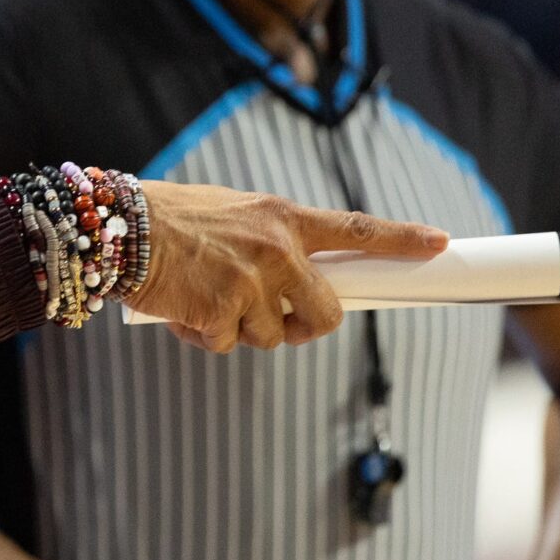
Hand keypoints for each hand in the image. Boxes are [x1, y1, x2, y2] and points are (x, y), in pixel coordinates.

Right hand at [128, 184, 446, 351]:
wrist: (120, 228)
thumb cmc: (170, 220)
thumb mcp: (231, 215)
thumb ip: (270, 243)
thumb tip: (298, 286)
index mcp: (281, 217)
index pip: (354, 229)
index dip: (400, 238)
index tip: (438, 244)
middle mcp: (276, 248)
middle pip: (326, 313)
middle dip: (304, 327)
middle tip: (275, 319)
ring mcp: (253, 282)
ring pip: (272, 336)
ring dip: (240, 329)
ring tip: (203, 298)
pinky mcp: (224, 311)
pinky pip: (230, 344)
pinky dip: (207, 337)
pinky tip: (183, 309)